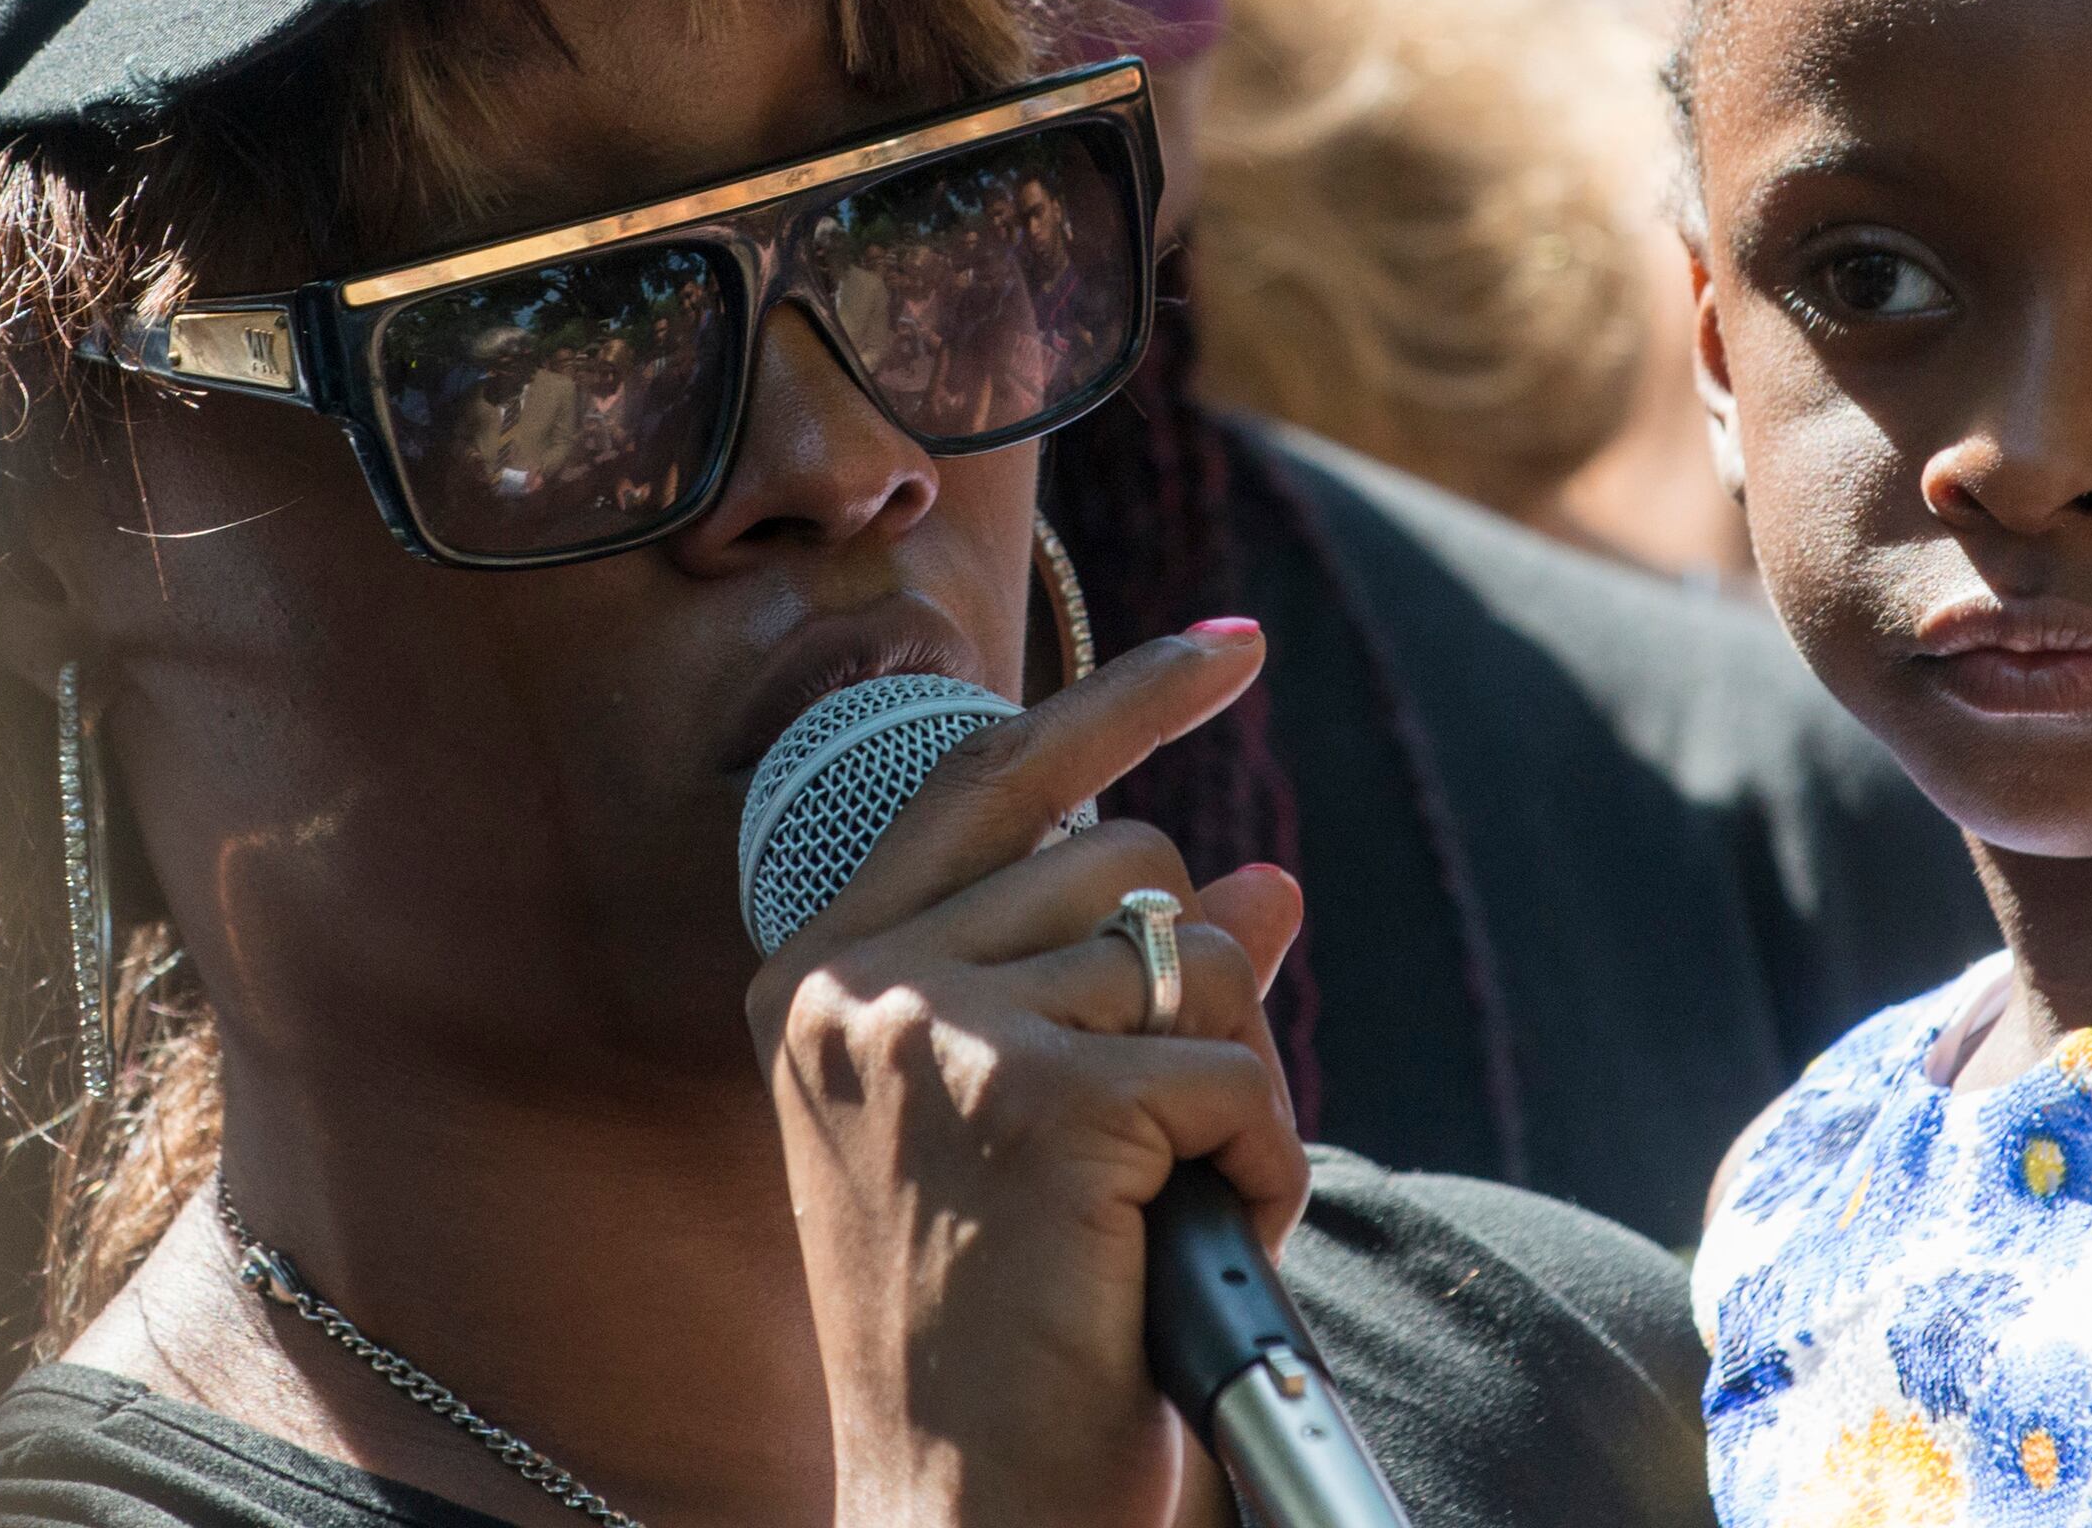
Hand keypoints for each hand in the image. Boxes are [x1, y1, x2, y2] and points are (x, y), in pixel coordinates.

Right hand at [746, 621, 1308, 1527]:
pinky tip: (1191, 1245)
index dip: (1126, 700)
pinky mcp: (1042, 1101)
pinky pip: (1235, 1066)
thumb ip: (1123, 992)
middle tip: (1164, 1146)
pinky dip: (1258, 1160)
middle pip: (1130, 864)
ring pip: (1197, 956)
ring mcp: (940, 1032)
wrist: (959, 1517)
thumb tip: (1267, 883)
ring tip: (1161, 1213)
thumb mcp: (1041, 1132)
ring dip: (1230, 1090)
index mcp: (824, 978)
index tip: (1232, 650)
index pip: (990, 773)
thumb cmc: (999, 1343)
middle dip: (1197, 989)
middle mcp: (860, 984)